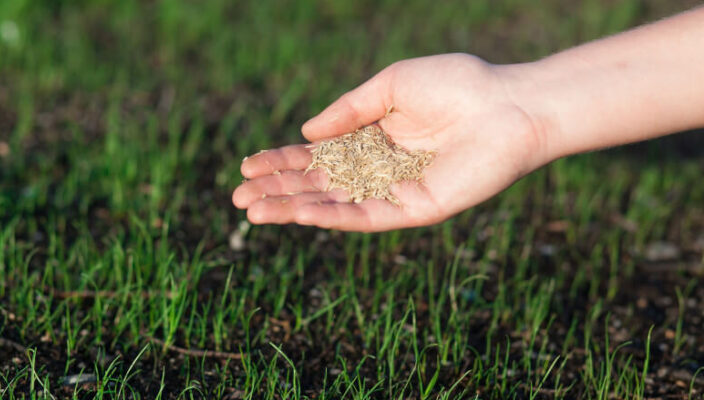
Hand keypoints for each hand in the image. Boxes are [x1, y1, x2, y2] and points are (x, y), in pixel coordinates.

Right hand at [232, 54, 548, 231]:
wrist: (510, 105)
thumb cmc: (457, 84)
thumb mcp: (391, 85)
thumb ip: (349, 110)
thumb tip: (306, 132)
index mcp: (373, 138)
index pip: (318, 156)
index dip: (282, 161)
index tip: (247, 164)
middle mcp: (380, 169)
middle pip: (320, 184)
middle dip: (279, 190)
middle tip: (239, 197)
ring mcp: (396, 191)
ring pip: (336, 204)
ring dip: (295, 209)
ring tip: (255, 212)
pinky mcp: (415, 209)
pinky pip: (368, 216)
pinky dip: (333, 216)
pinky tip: (301, 213)